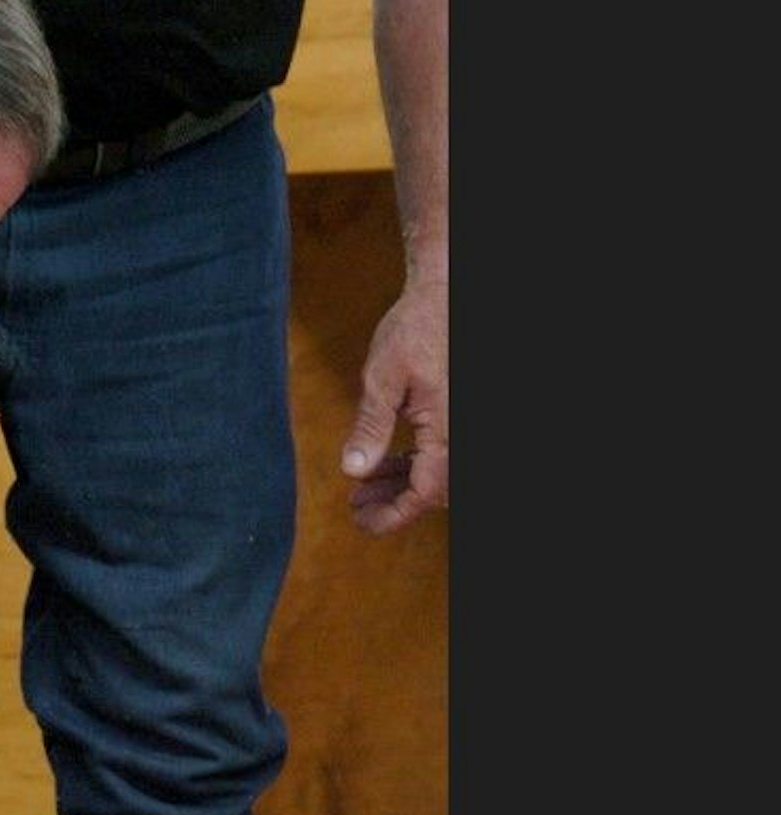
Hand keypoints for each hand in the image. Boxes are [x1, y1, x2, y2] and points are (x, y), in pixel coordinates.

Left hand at [341, 275, 446, 535]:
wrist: (445, 293)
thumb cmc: (416, 327)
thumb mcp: (382, 378)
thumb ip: (370, 427)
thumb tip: (352, 471)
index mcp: (449, 429)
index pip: (425, 493)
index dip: (393, 515)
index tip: (360, 521)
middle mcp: (462, 433)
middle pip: (435, 491)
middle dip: (395, 502)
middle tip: (356, 505)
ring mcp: (462, 425)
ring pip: (440, 474)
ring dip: (404, 483)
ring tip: (363, 487)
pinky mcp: (458, 416)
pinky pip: (443, 453)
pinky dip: (417, 463)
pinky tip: (385, 463)